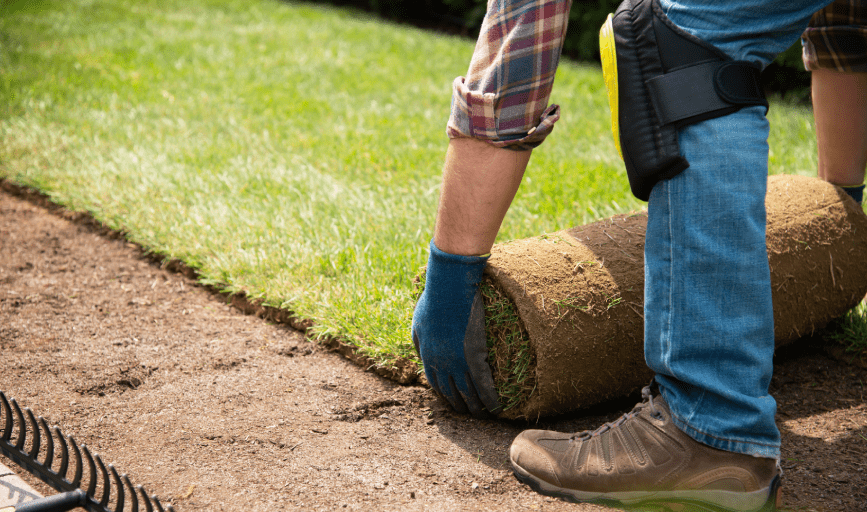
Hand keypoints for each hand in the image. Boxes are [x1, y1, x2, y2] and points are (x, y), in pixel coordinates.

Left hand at [412, 244, 500, 416]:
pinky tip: (497, 408)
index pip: (435, 383)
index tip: (451, 401)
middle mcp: (441, 364)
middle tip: (468, 413)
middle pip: (451, 393)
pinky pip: (484, 385)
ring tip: (483, 416)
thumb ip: (419, 340)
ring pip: (468, 393)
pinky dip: (490, 399)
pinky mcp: (475, 357)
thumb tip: (421, 353)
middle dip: (459, 406)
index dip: (444, 395)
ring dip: (475, 408)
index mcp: (427, 356)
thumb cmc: (434, 299)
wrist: (449, 288)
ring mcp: (458, 362)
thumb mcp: (418, 322)